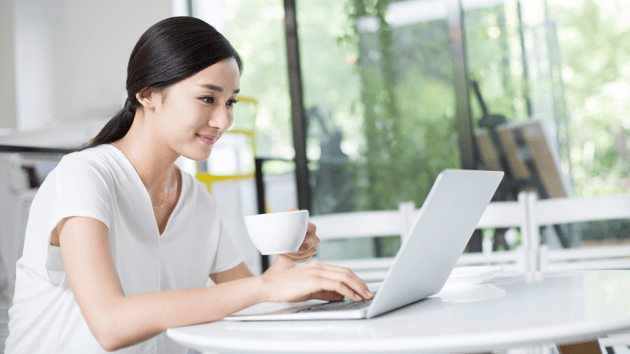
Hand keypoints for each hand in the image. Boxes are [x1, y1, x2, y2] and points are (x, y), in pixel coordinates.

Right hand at [259, 261, 373, 302]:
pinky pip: (337, 285)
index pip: (343, 271)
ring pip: (345, 277)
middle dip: (360, 283)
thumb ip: (325, 292)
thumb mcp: (309, 290)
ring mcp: (317, 271)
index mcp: (318, 266)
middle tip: (369, 293)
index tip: (363, 288)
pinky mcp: (315, 280)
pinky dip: (348, 291)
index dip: (355, 280)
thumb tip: (341, 296)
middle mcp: (320, 266)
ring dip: (358, 287)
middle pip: (347, 272)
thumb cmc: (285, 288)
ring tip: (365, 296)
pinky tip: (353, 297)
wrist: (269, 286)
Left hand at [277, 208, 318, 263]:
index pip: (306, 236)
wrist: (291, 238)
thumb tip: (293, 210)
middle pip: (304, 248)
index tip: (286, 241)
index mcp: (312, 228)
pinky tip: (284, 256)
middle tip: (281, 249)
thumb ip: (292, 213)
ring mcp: (314, 248)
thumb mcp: (291, 219)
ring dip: (291, 255)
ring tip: (280, 253)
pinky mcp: (310, 256)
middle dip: (292, 250)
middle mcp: (315, 239)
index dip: (296, 240)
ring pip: (303, 255)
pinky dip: (292, 259)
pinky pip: (301, 260)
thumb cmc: (291, 227)